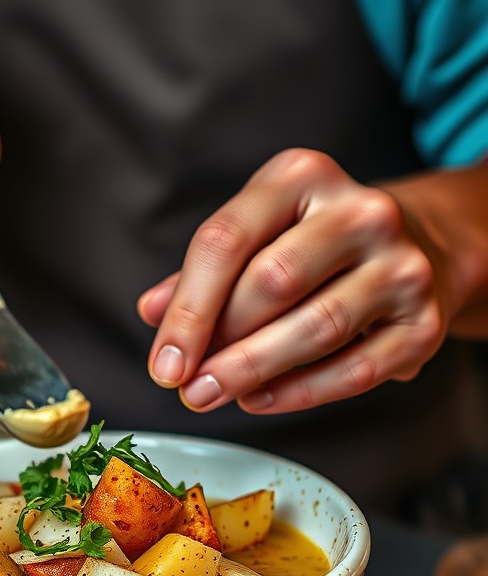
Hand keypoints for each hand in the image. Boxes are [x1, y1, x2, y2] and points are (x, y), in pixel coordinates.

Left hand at [138, 148, 447, 413]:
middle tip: (187, 383)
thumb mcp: (256, 235)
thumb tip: (151, 312)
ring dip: (251, 371)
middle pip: (271, 283)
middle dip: (219, 343)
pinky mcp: (425, 321)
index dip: (187, 310)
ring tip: (211, 394)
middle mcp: (360, 211)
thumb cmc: (315, 245)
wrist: (421, 246)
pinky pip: (355, 370)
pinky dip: (298, 392)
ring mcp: (401, 264)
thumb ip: (202, 273)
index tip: (164, 362)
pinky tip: (258, 398)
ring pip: (315, 327)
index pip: (226, 240)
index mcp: (301, 177)